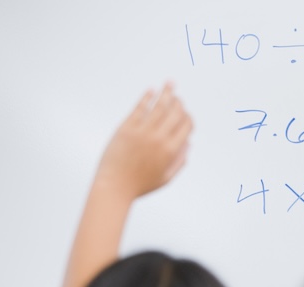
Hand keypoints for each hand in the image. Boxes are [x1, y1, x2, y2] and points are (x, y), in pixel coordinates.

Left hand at [94, 83, 192, 201]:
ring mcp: (142, 131)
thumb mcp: (166, 177)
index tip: (186, 113)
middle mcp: (159, 138)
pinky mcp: (126, 128)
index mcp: (171, 150)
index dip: (188, 117)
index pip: (186, 126)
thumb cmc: (140, 185)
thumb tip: (189, 144)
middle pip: (174, 113)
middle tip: (178, 96)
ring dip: (166, 93)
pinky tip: (151, 90)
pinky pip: (139, 108)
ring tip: (169, 83)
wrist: (114, 186)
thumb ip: (180, 161)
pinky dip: (146, 98)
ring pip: (158, 107)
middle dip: (179, 102)